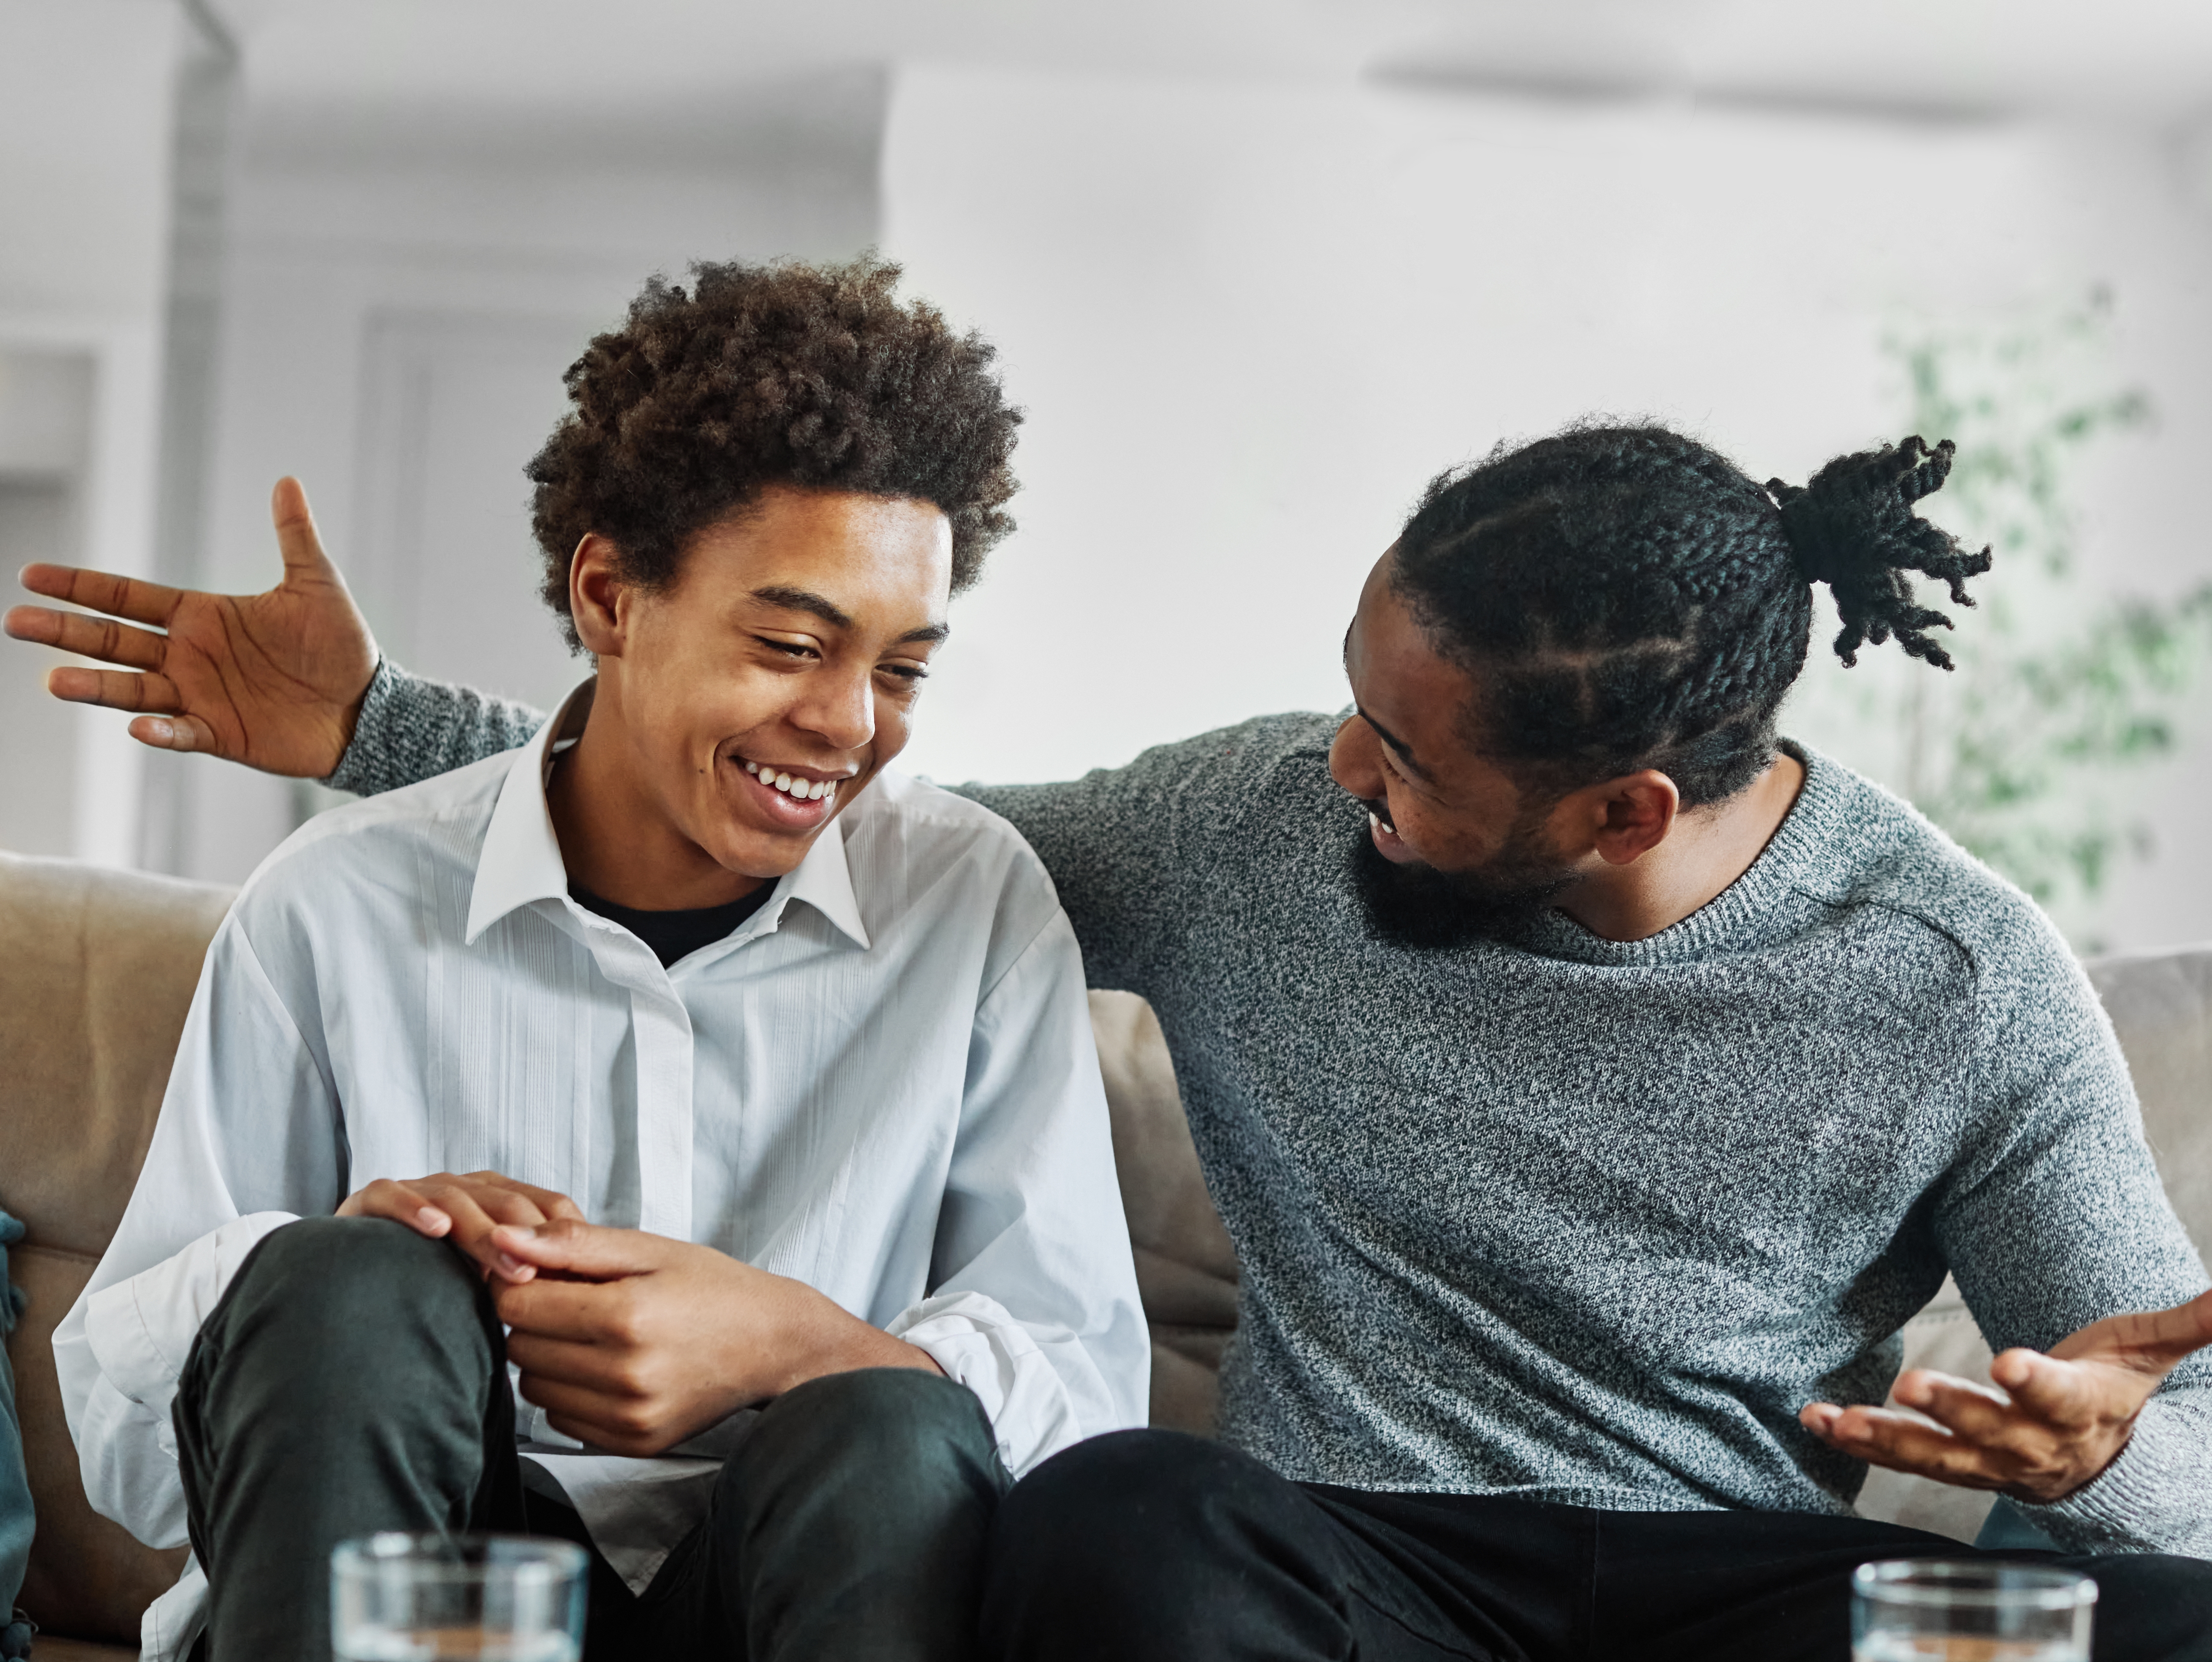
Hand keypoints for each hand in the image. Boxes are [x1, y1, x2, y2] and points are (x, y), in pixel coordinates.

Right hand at [4, 477, 377, 776]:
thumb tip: (288, 481)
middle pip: (114, 640)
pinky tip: (138, 726)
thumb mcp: (317, 584)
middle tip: (17, 621)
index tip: (33, 575)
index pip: (129, 596)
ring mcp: (200, 696)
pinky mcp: (220, 733)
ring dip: (95, 685)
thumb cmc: (340, 645)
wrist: (367, 706)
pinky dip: (160, 731)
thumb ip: (294, 536)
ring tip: (52, 680)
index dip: (83, 586)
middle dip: (67, 631)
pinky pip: (181, 732)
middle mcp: (189, 655)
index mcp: (202, 616)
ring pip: (133, 689)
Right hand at [337, 1170, 583, 1284]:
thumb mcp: (492, 1288)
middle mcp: (464, 1190)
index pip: (546, 1206)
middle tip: (540, 1277)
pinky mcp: (370, 1200)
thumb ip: (528, 1287)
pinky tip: (435, 1228)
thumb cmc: (437, 1289)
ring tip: (507, 1267)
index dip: (563, 1237)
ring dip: (484, 1232)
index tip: (576, 1276)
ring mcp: (419, 1191)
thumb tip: (580, 1314)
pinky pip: (391, 1193)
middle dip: (528, 1238)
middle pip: (507, 1203)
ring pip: (458, 1198)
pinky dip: (414, 1207)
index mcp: (500, 1202)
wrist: (355, 1287)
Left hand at [491, 1220, 939, 1456]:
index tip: (546, 1273)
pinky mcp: (633, 1443)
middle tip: (577, 1301)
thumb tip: (501, 1240)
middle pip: (519, 1348)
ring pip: (534, 1388)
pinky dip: (571, 1392)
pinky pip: (561, 1420)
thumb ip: (572, 1244)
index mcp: (627, 1315)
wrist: (774, 1344)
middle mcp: (626, 1373)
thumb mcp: (649, 1249)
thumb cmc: (714, 1288)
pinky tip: (607, 1368)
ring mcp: (630, 1416)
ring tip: (595, 1335)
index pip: (516, 1305)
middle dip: (534, 1320)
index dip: (520, 1282)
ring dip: (549, 1359)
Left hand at [1802, 1288, 2211, 1503]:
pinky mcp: (1949, 1465)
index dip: (2036, 1384)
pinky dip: (1858, 1442)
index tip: (2007, 1362)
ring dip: (1886, 1439)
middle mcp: (2031, 1445)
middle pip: (1991, 1433)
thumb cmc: (2111, 1389)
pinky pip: (1900, 1458)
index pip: (2059, 1399)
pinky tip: (1818, 1420)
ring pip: (1935, 1457)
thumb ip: (2186, 1324)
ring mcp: (1986, 1462)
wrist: (2097, 1462)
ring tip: (1839, 1419)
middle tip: (1910, 1384)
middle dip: (1951, 1411)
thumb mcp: (2145, 1353)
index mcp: (2079, 1411)